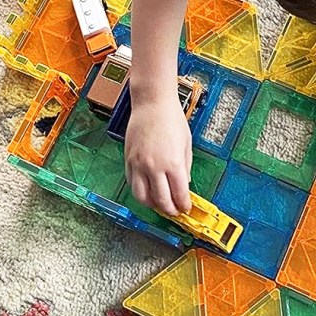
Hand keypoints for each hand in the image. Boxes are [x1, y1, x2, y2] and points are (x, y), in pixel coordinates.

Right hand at [124, 94, 192, 215]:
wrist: (152, 104)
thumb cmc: (172, 119)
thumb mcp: (186, 144)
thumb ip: (186, 167)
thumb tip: (184, 184)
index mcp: (173, 163)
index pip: (179, 194)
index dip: (183, 205)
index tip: (185, 207)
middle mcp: (154, 167)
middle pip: (161, 200)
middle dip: (169, 210)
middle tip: (174, 211)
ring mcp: (139, 164)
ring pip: (142, 197)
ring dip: (152, 205)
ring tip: (159, 204)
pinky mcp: (129, 160)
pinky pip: (132, 184)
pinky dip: (140, 192)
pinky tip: (147, 191)